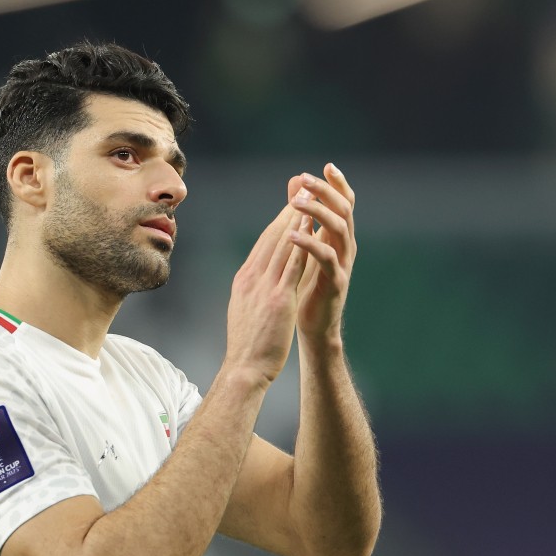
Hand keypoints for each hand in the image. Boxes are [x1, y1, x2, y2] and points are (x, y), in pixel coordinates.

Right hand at [223, 203, 309, 384]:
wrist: (243, 368)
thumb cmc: (247, 345)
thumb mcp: (245, 309)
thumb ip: (253, 289)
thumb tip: (257, 278)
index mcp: (244, 279)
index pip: (263, 243)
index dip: (278, 221)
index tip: (290, 203)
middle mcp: (252, 278)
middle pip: (272, 237)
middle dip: (288, 210)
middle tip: (301, 188)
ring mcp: (264, 287)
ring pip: (283, 246)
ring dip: (297, 219)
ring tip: (310, 199)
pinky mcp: (278, 299)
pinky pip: (293, 266)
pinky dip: (302, 245)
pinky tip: (312, 230)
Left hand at [288, 164, 356, 346]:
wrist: (314, 325)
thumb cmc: (308, 283)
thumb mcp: (305, 243)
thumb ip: (302, 213)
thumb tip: (294, 180)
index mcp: (339, 236)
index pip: (345, 203)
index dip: (339, 184)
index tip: (327, 165)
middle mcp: (346, 246)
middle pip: (343, 210)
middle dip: (325, 192)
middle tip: (305, 179)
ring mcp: (344, 264)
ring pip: (339, 230)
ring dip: (317, 213)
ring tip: (294, 203)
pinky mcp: (336, 282)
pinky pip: (326, 259)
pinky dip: (310, 245)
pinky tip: (293, 236)